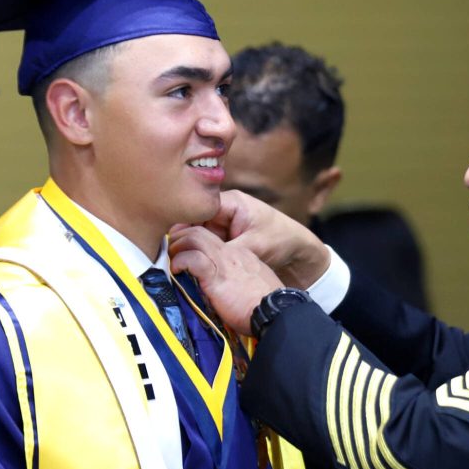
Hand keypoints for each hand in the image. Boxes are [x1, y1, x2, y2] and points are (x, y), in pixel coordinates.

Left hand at [169, 225, 281, 334]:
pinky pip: (193, 258)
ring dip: (177, 246)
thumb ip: (236, 282)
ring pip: (193, 238)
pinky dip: (180, 261)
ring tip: (170, 259)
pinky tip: (176, 270)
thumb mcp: (250, 287)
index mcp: (240, 255)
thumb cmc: (264, 306)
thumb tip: (220, 291)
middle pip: (199, 231)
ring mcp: (224, 262)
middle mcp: (231, 254)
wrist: (276, 313)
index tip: (181, 250)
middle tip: (169, 251)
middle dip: (179, 237)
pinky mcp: (217, 276)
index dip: (192, 241)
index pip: (211, 237)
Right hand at [174, 190, 330, 288]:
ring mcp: (224, 225)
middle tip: (168, 255)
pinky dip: (199, 254)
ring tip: (174, 261)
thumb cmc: (282, 241)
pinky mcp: (225, 239)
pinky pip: (206, 244)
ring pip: (197, 234)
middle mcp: (224, 210)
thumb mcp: (254, 247)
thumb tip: (198, 260)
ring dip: (190, 247)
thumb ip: (225, 252)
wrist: (300, 253)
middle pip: (193, 220)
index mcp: (230, 202)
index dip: (182, 224)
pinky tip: (189, 265)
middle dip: (183, 238)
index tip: (169, 242)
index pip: (197, 207)